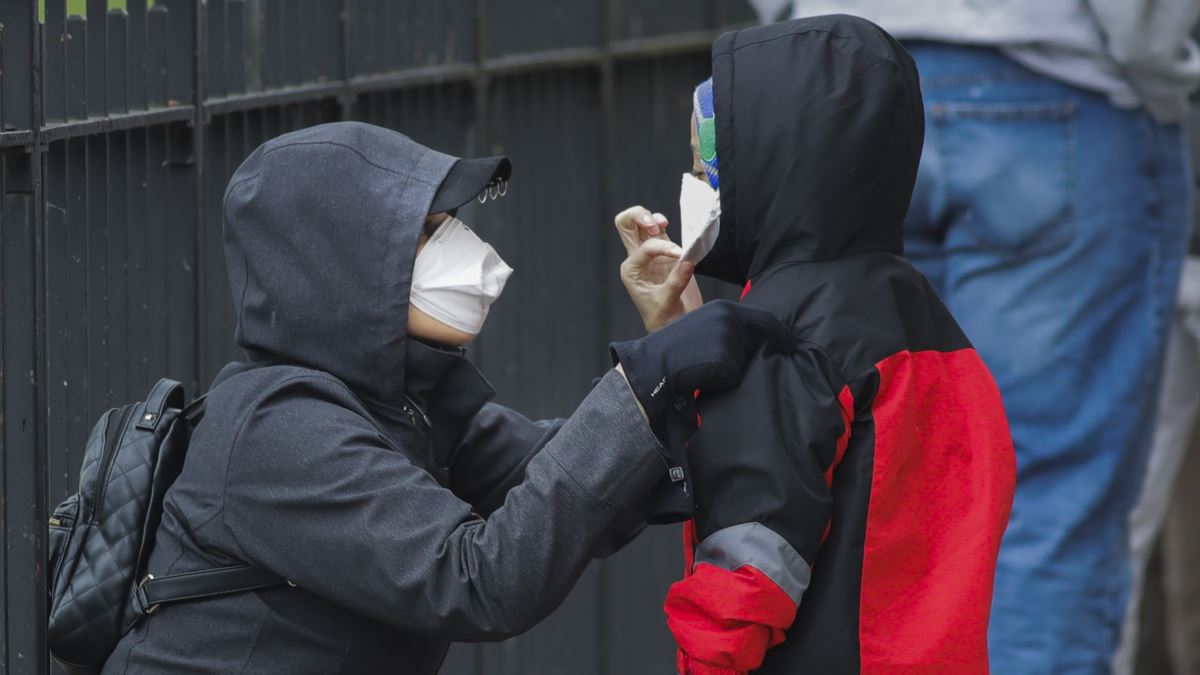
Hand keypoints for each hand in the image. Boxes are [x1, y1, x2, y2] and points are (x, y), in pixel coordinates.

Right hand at [610, 300, 796, 426]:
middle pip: (758, 340)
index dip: (781, 333)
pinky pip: (735, 377)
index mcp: (724, 308)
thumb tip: (758, 340)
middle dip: (756, 353)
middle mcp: (730, 319)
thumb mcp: (703, 327)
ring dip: (732, 370)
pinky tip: (704, 376)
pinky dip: (723, 382)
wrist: (655, 364)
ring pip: (745, 361)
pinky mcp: (726, 361)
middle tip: (745, 362)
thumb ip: (728, 328)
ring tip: (705, 366)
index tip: (792, 345)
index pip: (764, 319)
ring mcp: (728, 340)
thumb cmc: (676, 350)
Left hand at [614, 206, 702, 331]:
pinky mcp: (665, 253)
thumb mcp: (667, 303)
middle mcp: (637, 260)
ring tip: (662, 225)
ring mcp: (651, 255)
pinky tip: (666, 225)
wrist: (674, 327)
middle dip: (638, 216)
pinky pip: (659, 230)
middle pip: (626, 225)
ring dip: (651, 218)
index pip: (645, 248)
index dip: (663, 247)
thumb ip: (676, 281)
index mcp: (632, 271)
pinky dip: (662, 223)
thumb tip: (687, 261)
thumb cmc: (664, 319)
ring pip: (642, 224)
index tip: (680, 255)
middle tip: (655, 225)